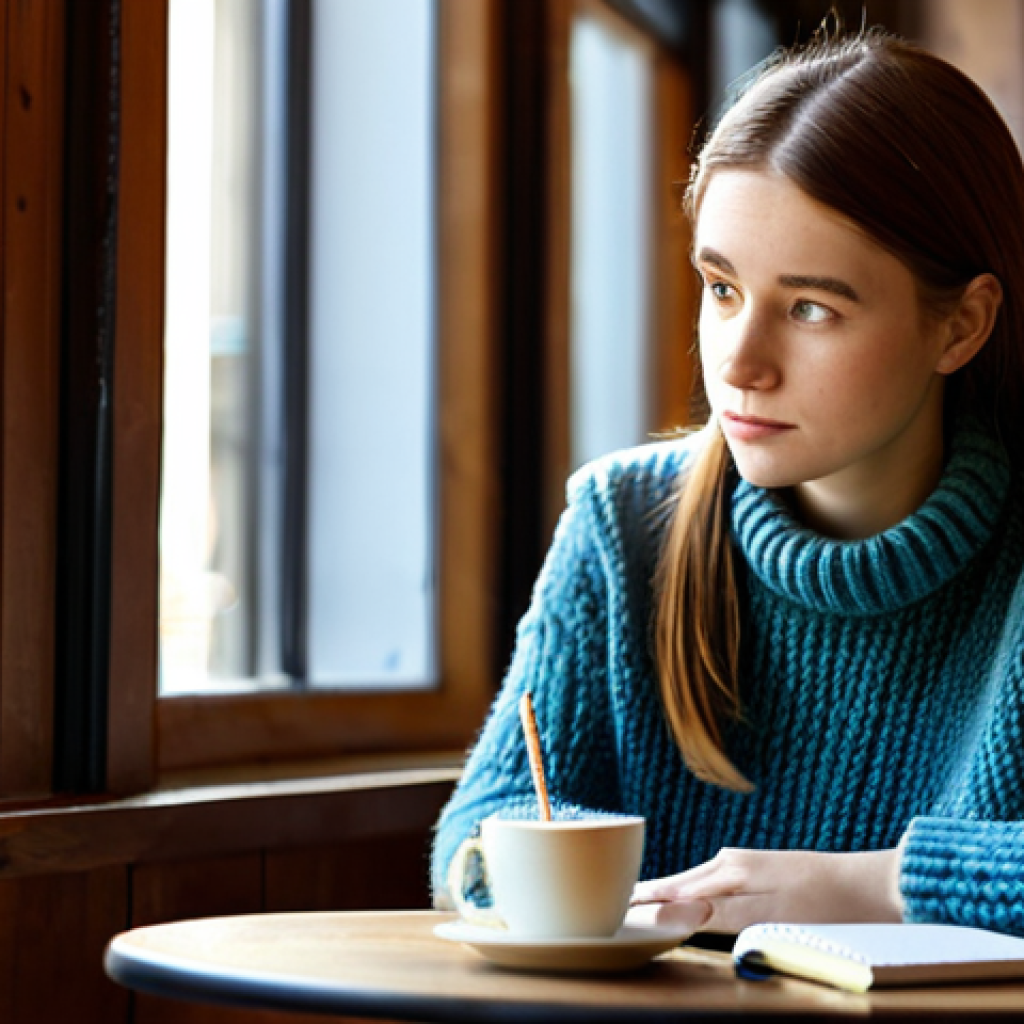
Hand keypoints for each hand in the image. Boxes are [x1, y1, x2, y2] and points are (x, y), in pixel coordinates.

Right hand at [631, 847, 902, 933]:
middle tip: (610, 905)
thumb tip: (669, 910)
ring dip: (663, 891)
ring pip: (690, 881)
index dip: (641, 902)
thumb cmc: (822, 903)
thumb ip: (718, 912)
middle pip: (675, 883)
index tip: (610, 910)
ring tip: (635, 900)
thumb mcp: (769, 913)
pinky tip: (682, 895)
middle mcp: (727, 863)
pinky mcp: (755, 871)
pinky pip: (707, 883)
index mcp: (725, 873)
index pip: (670, 891)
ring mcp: (741, 865)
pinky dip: (686, 890)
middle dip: (644, 894)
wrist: (868, 884)